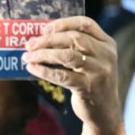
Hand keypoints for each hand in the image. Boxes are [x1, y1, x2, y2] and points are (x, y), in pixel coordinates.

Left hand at [23, 16, 121, 133]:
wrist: (104, 111)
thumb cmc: (91, 81)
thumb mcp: (92, 60)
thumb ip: (76, 47)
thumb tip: (41, 37)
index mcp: (107, 43)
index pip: (86, 24)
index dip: (64, 23)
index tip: (45, 28)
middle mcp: (106, 55)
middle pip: (74, 38)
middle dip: (48, 39)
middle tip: (30, 44)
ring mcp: (99, 72)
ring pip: (67, 56)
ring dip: (43, 54)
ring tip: (28, 56)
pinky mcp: (88, 87)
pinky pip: (62, 76)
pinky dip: (44, 71)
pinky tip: (32, 68)